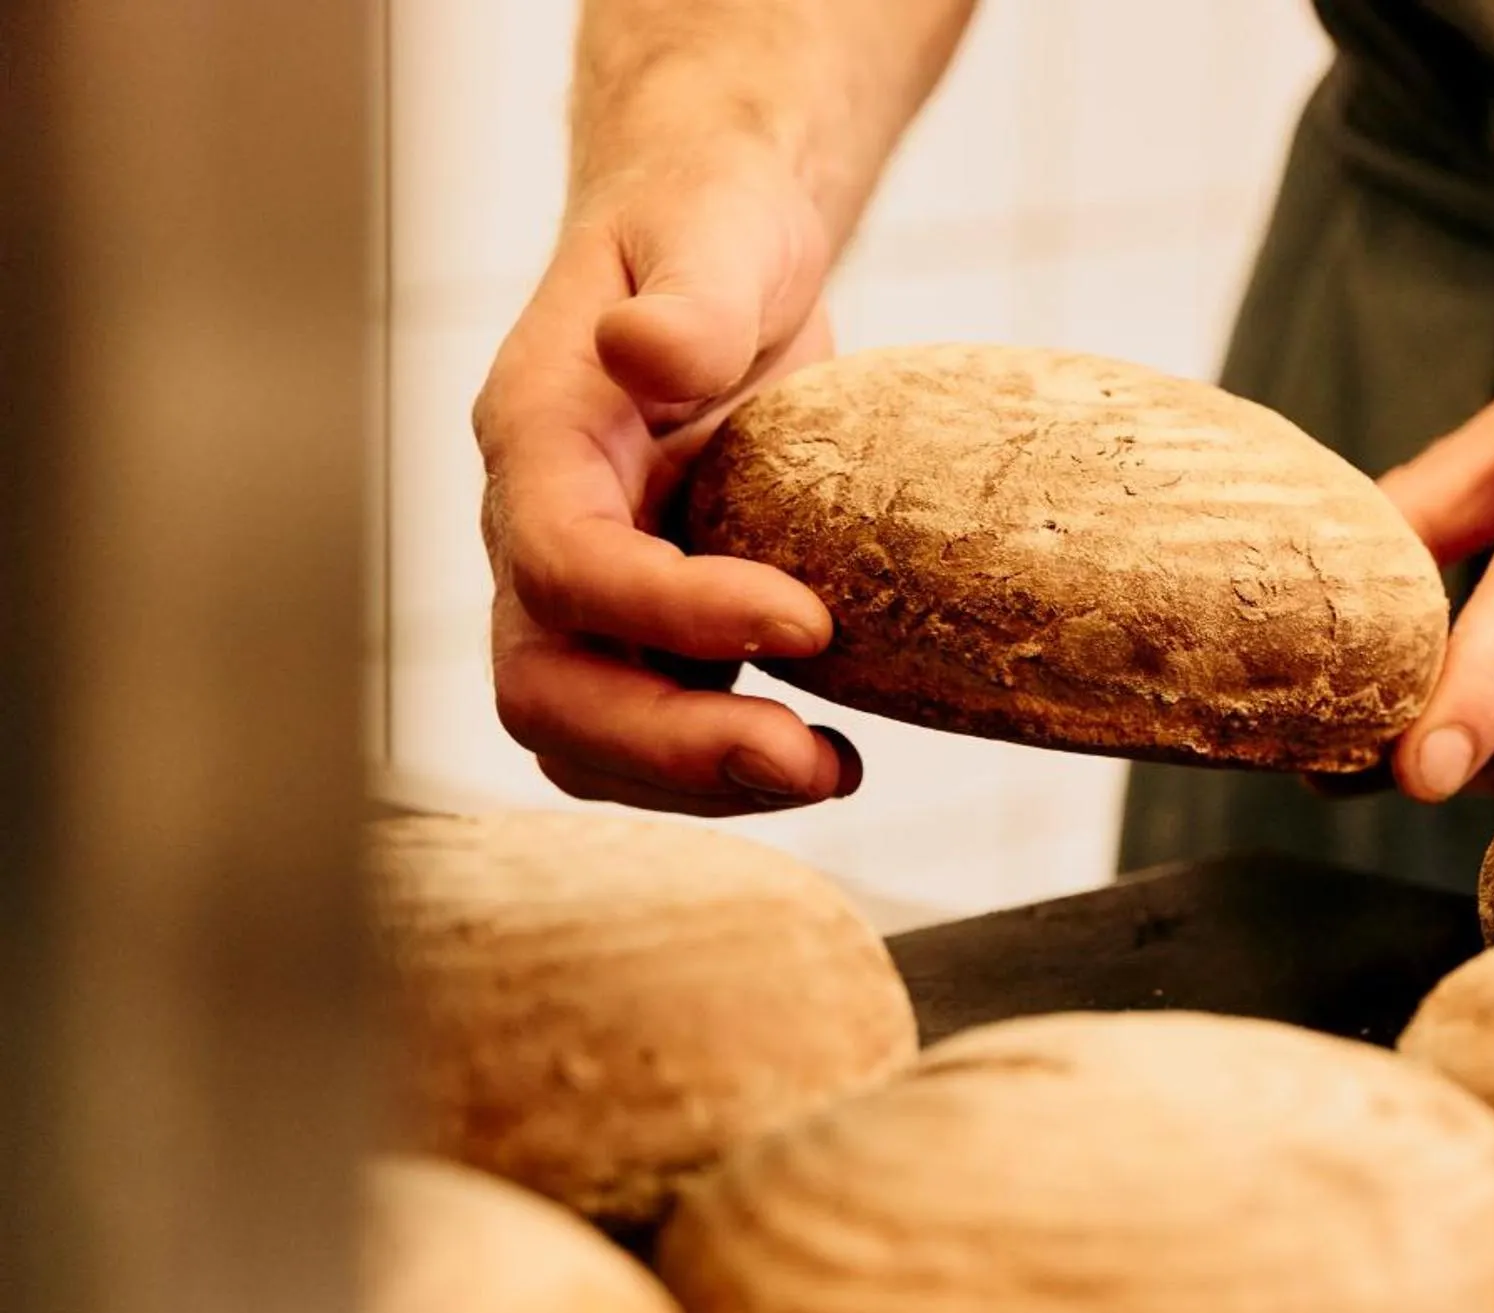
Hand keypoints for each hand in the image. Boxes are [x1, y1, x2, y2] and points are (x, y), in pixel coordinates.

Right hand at [473, 147, 858, 814]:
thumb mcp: (712, 230)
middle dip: (670, 745)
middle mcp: (537, 528)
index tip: (806, 621)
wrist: (715, 249)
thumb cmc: (711, 227)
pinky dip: (725, 767)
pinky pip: (649, 730)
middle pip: (547, 686)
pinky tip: (831, 756)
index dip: (670, 612)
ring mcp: (584, 591)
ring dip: (700, 780)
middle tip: (811, 761)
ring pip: (585, 736)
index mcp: (538, 435)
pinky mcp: (644, 627)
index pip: (565, 562)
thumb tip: (646, 352)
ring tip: (832, 772)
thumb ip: (688, 298)